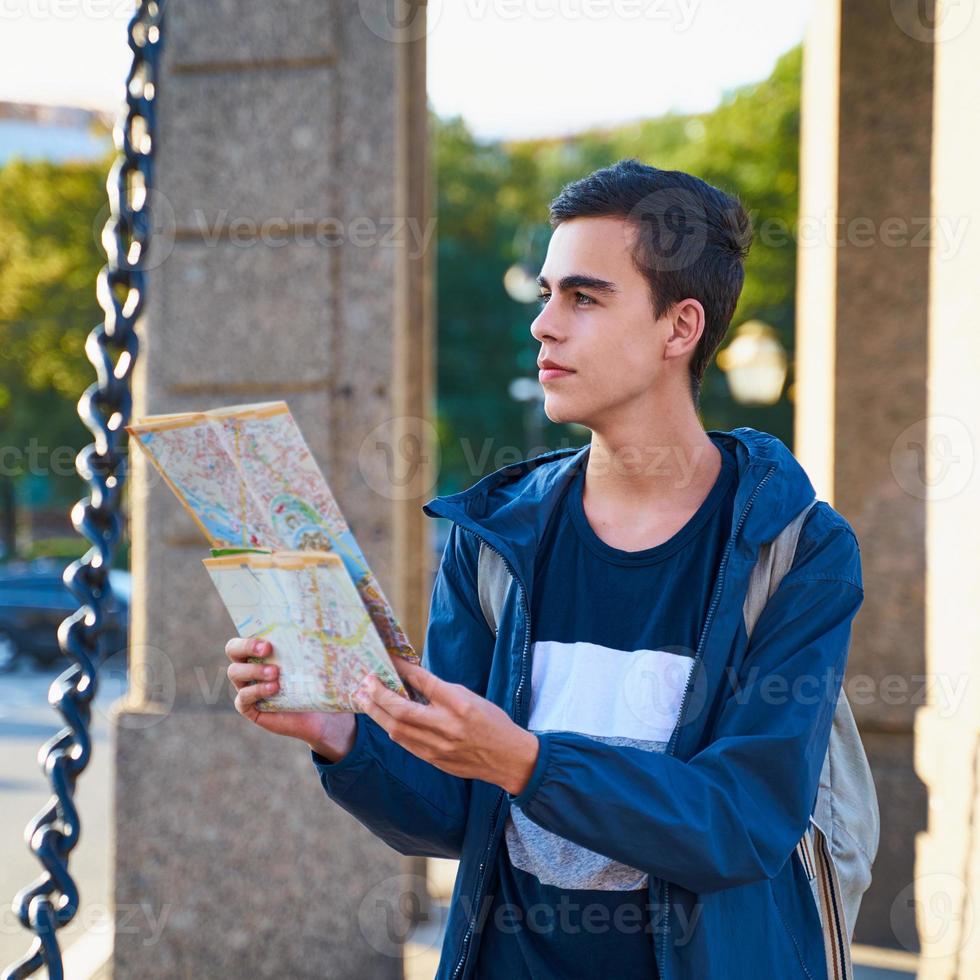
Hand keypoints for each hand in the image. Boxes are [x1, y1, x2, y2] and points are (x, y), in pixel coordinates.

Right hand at [225, 636, 355, 761]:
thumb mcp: (314, 659)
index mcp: (260, 651)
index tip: (269, 637)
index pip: (245, 634)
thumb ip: (312, 642)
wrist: (322, 713)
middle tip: (268, 649)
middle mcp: (249, 667)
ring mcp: (247, 687)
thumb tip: (323, 623)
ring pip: (235, 672)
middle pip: (233, 650)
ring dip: (254, 670)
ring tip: (276, 673)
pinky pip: (243, 698)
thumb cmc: (317, 680)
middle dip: (247, 646)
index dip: (249, 635)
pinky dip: (256, 691)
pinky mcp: (250, 708)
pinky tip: (274, 689)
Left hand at [354, 657, 538, 795]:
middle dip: (378, 695)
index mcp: (460, 705)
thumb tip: (412, 678)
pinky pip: (404, 743)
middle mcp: (447, 726)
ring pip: (397, 729)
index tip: (389, 660)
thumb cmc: (492, 722)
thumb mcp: (471, 697)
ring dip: (376, 712)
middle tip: (365, 681)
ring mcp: (438, 746)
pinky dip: (391, 728)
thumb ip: (441, 690)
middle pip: (402, 710)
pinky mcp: (433, 760)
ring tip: (363, 698)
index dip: (403, 669)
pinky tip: (382, 717)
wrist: (508, 758)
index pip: (424, 682)